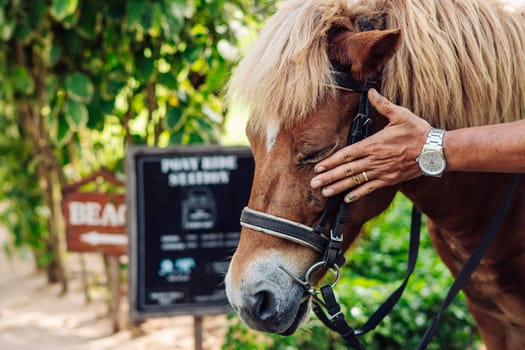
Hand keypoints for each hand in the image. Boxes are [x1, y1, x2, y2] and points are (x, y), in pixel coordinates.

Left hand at [310, 88, 430, 201]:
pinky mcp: (389, 180)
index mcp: (373, 144)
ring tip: (324, 192)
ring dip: (339, 187)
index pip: (347, 154)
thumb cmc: (418, 131)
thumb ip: (383, 104)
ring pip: (356, 181)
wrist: (435, 151)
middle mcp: (374, 160)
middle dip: (329, 177)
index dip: (331, 161)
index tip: (318, 167)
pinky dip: (358, 194)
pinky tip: (346, 199)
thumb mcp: (400, 114)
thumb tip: (371, 91)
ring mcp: (381, 172)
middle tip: (313, 183)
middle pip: (347, 170)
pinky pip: (370, 188)